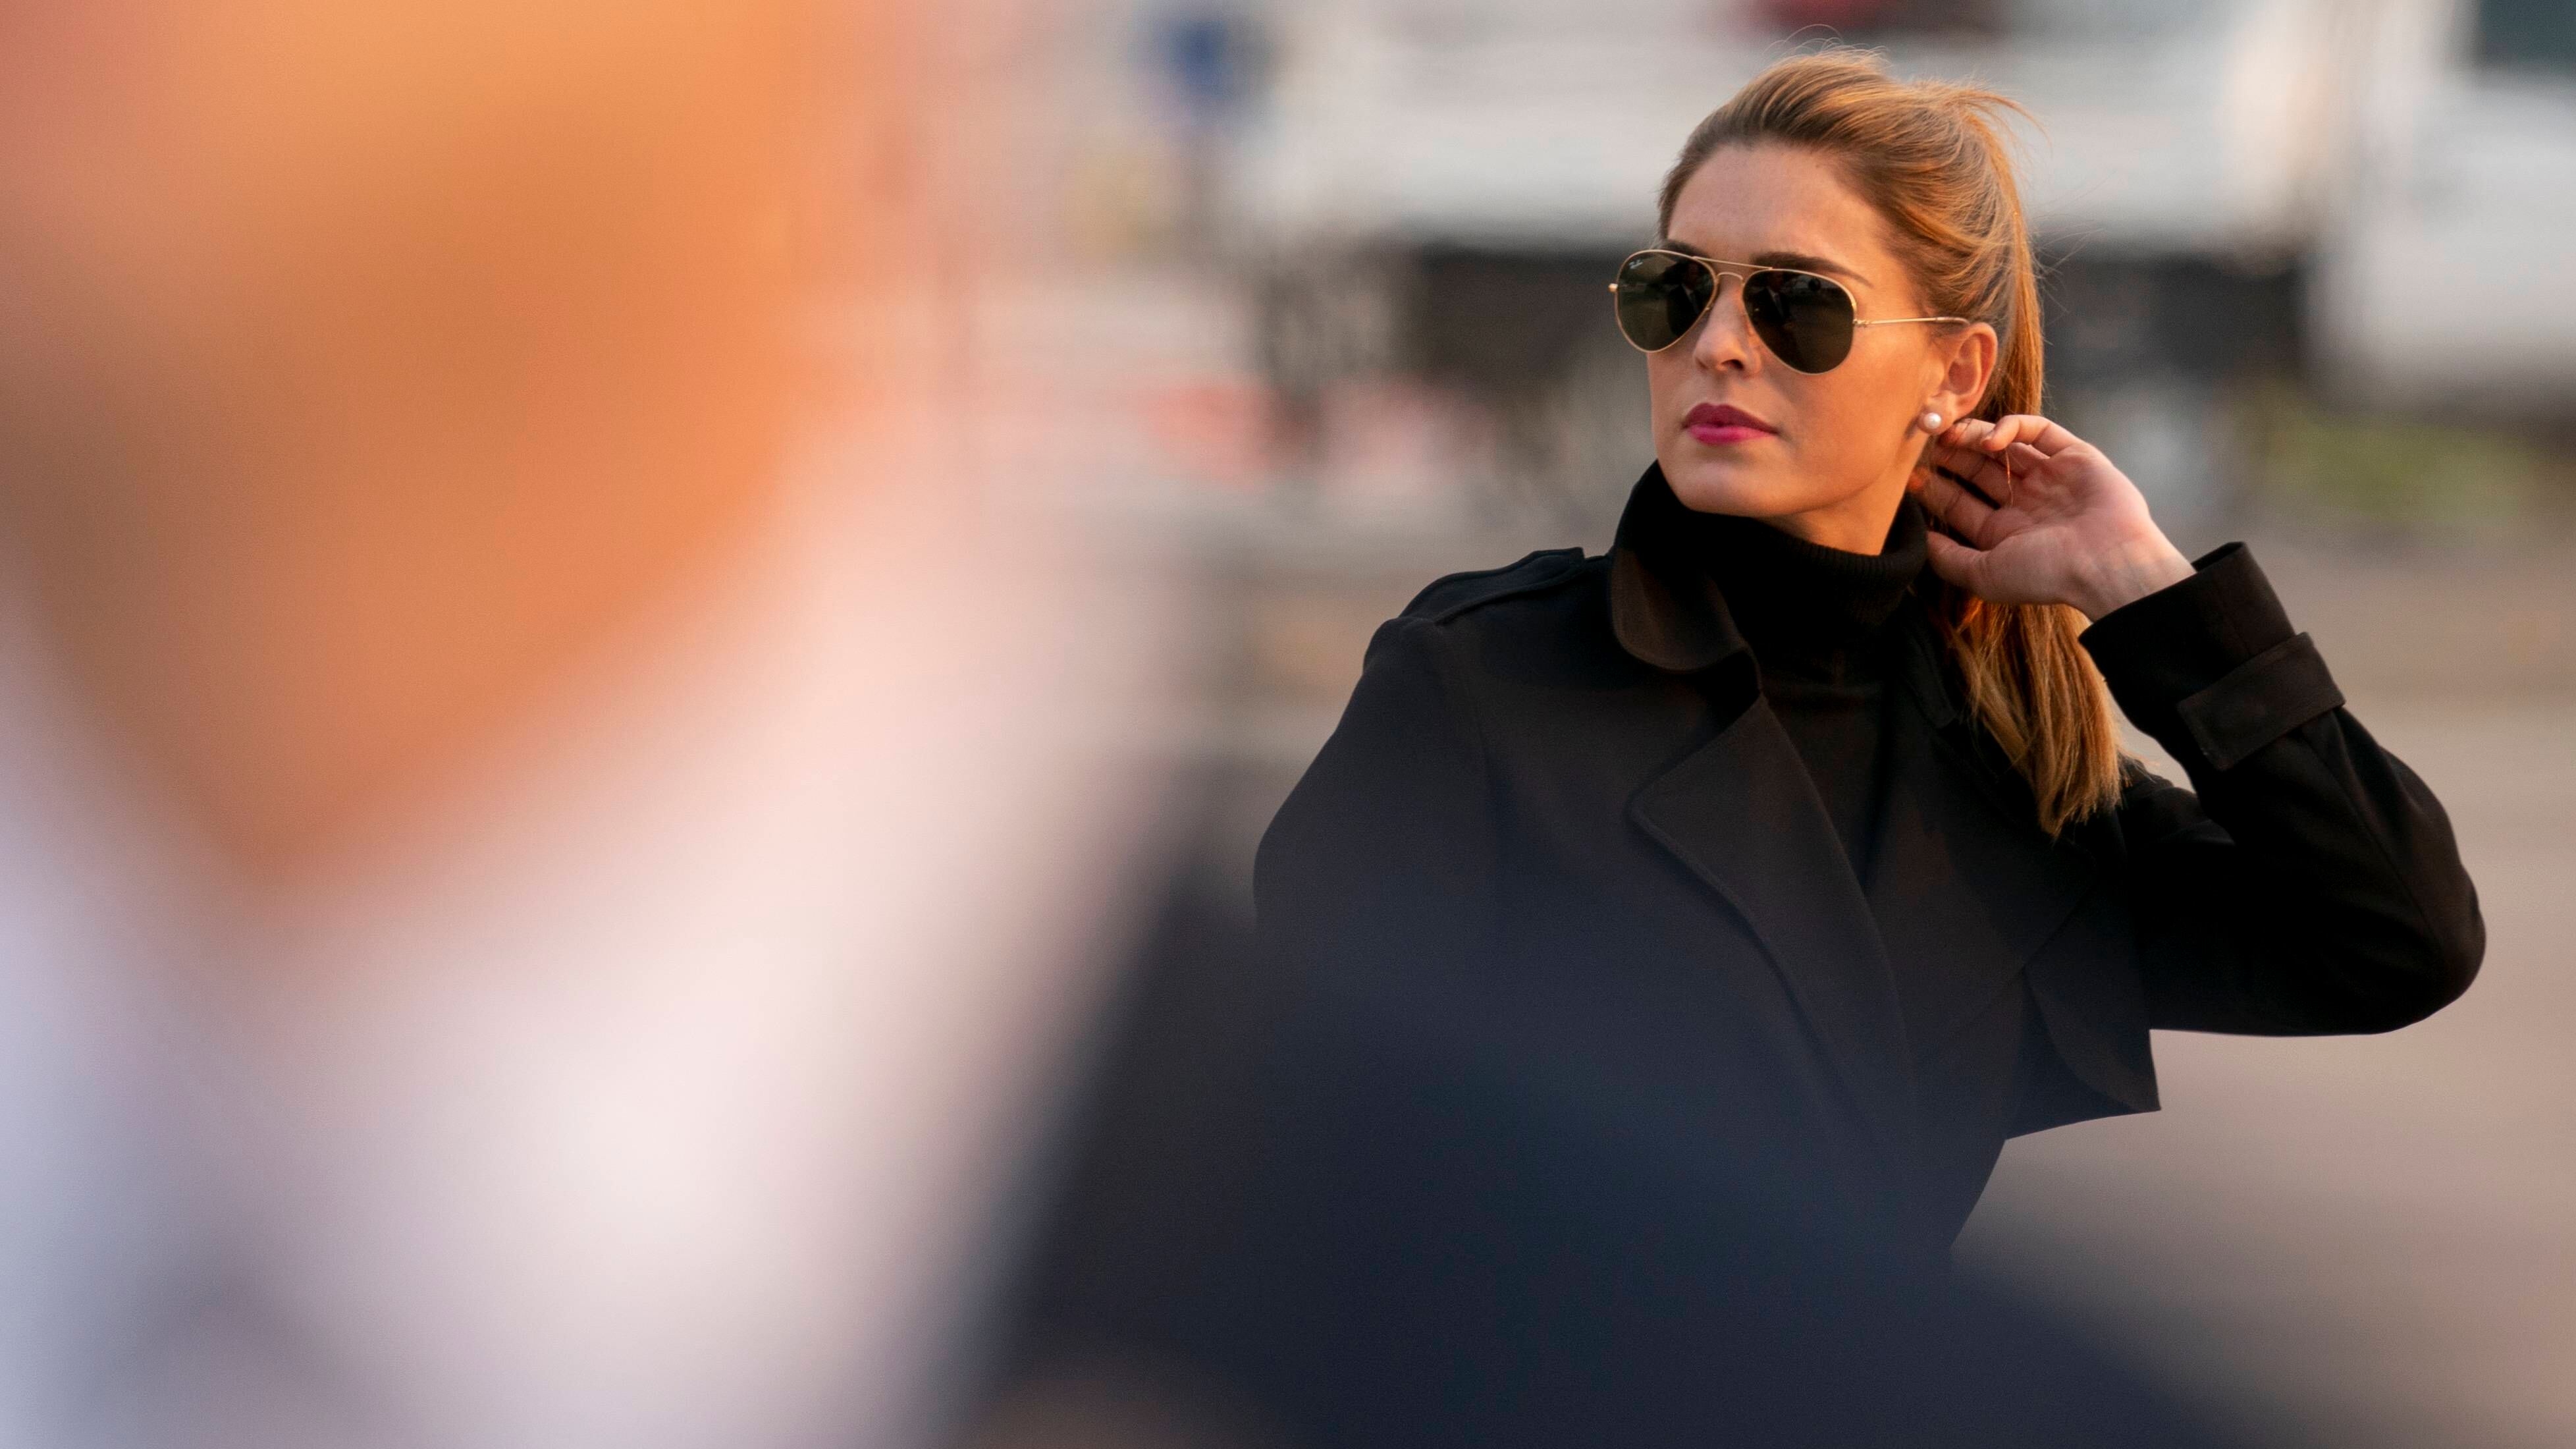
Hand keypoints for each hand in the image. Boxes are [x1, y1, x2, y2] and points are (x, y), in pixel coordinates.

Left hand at [1909, 413, 2194, 621]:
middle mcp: (2026, 503)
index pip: (1960, 504)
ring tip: (1949, 435)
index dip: (1933, 489)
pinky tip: (1990, 438)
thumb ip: (1948, 558)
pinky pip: (2038, 430)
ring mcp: (2050, 478)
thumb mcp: (1984, 575)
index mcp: (2005, 533)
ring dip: (1974, 437)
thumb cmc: (2045, 574)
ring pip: (2004, 447)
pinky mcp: (2074, 455)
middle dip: (1950, 457)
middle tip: (1923, 444)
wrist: (2105, 562)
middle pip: (1978, 472)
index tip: (1908, 477)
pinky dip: (2012, 426)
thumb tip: (1918, 540)